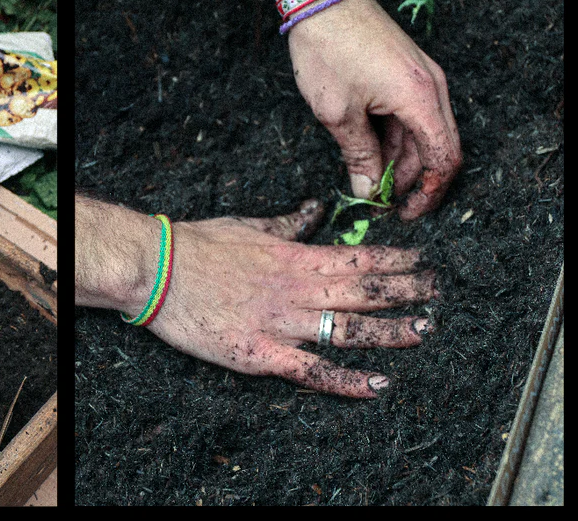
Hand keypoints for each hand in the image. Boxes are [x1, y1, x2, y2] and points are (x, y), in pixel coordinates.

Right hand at [140, 200, 436, 397]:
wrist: (156, 269)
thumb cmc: (196, 245)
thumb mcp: (247, 225)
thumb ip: (287, 224)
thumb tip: (313, 211)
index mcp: (293, 257)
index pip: (356, 257)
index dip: (394, 261)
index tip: (422, 262)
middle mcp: (295, 289)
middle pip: (363, 291)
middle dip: (405, 292)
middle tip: (438, 294)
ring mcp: (280, 323)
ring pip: (348, 329)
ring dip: (391, 331)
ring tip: (424, 331)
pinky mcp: (260, 354)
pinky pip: (312, 370)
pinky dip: (347, 380)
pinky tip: (378, 385)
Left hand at [287, 0, 462, 219]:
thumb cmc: (327, 50)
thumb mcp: (338, 114)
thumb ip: (359, 156)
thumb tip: (370, 192)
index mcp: (421, 98)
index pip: (444, 159)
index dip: (427, 193)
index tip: (404, 213)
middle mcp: (431, 87)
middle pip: (435, 148)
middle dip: (409, 180)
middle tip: (377, 202)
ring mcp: (420, 78)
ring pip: (419, 133)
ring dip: (397, 160)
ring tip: (364, 178)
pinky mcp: (405, 72)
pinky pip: (408, 115)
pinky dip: (391, 137)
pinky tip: (365, 150)